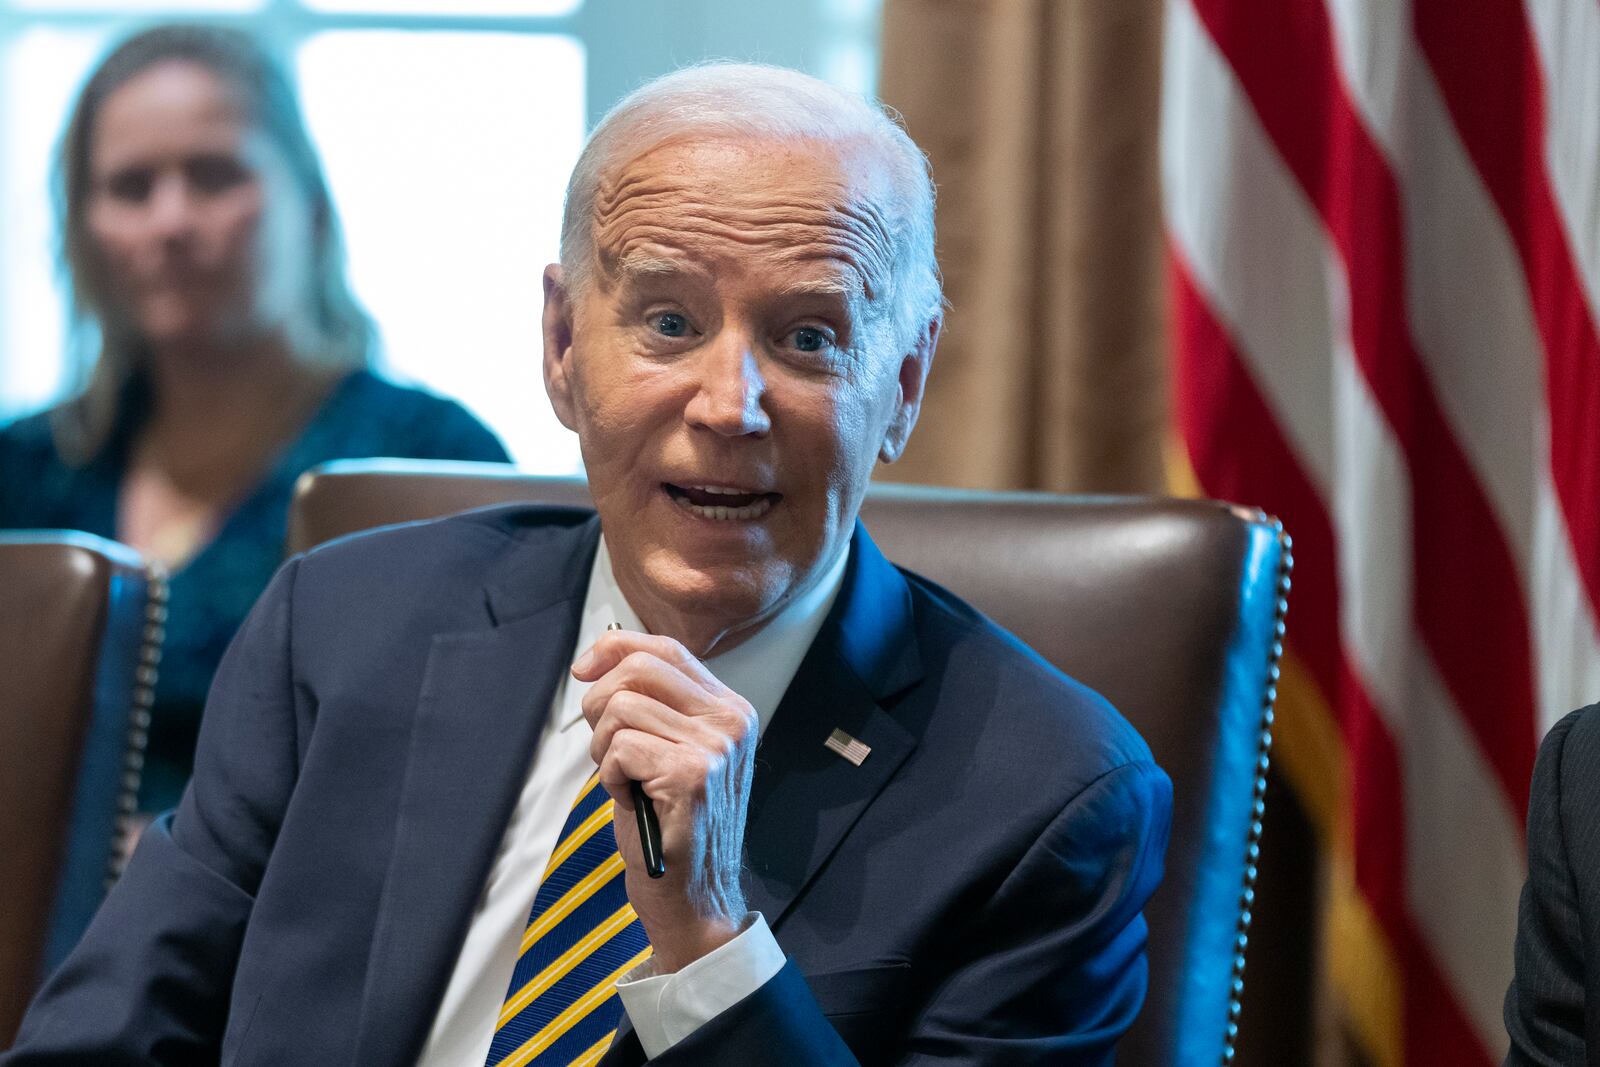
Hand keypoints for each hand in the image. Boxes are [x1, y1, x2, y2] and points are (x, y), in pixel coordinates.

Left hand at [573, 629, 758, 971]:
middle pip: (638, 669)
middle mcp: (731, 720)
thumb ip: (654, 705)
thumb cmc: (671, 826)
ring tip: (627, 782)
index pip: (666, 649)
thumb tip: (599, 661)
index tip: (582, 670)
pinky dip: (610, 778)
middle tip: (605, 745)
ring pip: (620, 709)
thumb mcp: (672, 751)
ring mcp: (715, 746)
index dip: (615, 648)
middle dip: (600, 702)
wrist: (696, 898)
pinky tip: (632, 801)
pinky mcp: (691, 775)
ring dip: (605, 750)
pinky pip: (619, 748)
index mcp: (730, 708)